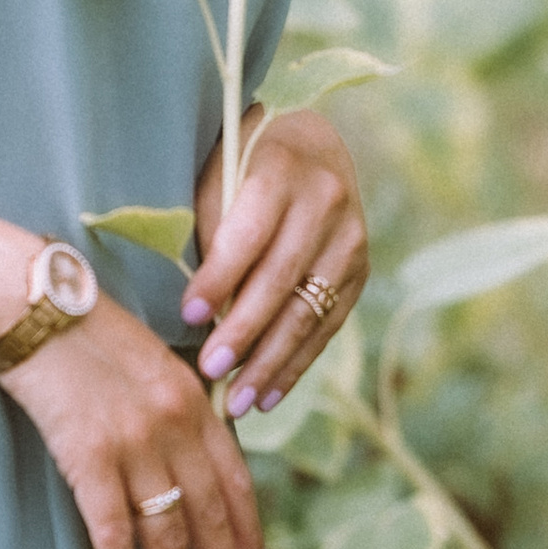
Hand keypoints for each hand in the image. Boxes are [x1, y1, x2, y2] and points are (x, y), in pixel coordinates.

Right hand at [0, 293, 265, 548]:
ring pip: (167, 533)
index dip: (248, 531)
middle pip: (210, 516)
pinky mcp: (88, 455)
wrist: (30, 303)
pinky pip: (112, 530)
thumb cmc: (83, 329)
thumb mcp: (149, 360)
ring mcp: (133, 442)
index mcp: (195, 398)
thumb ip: (176, 407)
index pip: (236, 480)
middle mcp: (175, 424)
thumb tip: (188, 464)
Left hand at [183, 107, 368, 419]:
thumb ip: (212, 235)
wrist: (309, 146)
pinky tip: (267, 394)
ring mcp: (350, 240)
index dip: (219, 278)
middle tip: (210, 370)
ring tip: (236, 401)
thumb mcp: (218, 179)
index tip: (187, 316)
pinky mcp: (360, 271)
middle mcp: (325, 204)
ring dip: (270, 363)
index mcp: (281, 171)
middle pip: (281, 280)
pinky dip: (295, 364)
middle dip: (244, 332)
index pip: (249, 234)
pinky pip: (326, 327)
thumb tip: (195, 316)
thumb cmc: (240, 168)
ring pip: (308, 312)